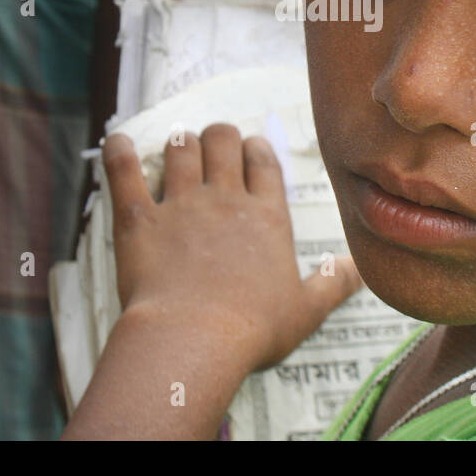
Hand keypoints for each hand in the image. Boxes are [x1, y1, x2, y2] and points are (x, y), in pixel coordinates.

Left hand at [64, 124, 361, 438]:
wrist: (193, 339)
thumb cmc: (252, 330)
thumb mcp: (305, 311)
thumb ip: (333, 285)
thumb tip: (357, 269)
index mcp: (266, 217)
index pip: (264, 162)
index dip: (257, 149)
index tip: (252, 150)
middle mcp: (224, 200)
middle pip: (223, 141)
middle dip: (219, 136)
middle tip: (214, 147)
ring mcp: (179, 205)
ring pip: (180, 149)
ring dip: (180, 143)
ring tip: (177, 149)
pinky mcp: (139, 219)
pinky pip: (124, 171)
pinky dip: (118, 152)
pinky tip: (118, 141)